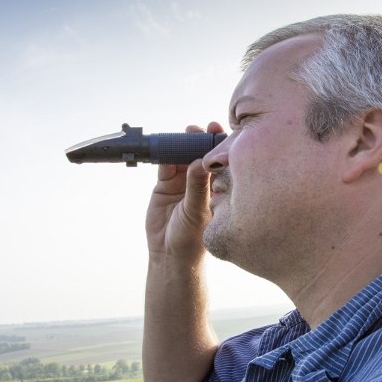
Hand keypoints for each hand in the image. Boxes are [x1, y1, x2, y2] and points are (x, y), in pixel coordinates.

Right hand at [146, 122, 224, 258]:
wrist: (169, 253)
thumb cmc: (192, 237)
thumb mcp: (198, 210)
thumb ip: (197, 186)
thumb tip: (201, 162)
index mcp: (215, 186)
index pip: (218, 160)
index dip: (217, 144)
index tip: (218, 130)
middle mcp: (200, 181)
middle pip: (199, 153)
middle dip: (199, 139)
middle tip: (199, 128)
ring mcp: (182, 182)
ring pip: (181, 156)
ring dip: (181, 144)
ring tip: (184, 133)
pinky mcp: (164, 185)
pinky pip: (164, 165)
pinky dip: (163, 155)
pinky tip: (165, 147)